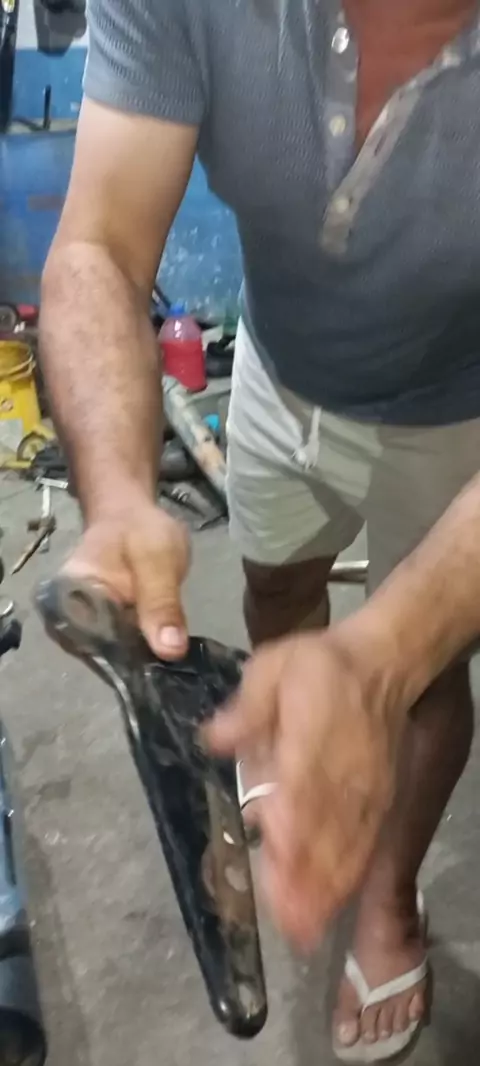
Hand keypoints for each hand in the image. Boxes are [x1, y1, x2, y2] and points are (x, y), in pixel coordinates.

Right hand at [63, 492, 190, 658]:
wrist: (132, 517)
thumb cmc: (139, 530)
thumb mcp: (157, 559)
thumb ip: (162, 602)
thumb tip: (170, 651)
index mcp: (65, 599)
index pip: (91, 645)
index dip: (129, 662)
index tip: (161, 669)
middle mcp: (66, 621)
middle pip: (104, 657)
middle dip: (140, 666)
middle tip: (176, 670)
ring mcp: (84, 629)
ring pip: (115, 659)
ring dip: (144, 663)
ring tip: (174, 665)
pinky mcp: (104, 632)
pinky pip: (123, 652)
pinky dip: (144, 655)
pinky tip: (166, 659)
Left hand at [207, 620, 406, 949]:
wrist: (383, 664)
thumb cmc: (318, 666)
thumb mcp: (273, 667)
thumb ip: (247, 706)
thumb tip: (214, 738)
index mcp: (313, 738)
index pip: (303, 786)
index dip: (290, 824)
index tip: (272, 856)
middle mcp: (342, 774)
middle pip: (325, 830)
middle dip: (304, 877)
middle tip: (281, 921)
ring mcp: (364, 794)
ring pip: (345, 847)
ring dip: (323, 889)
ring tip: (298, 930)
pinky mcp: (377, 804)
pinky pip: (362, 847)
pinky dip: (345, 881)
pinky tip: (326, 908)